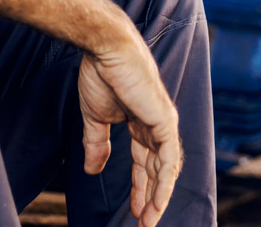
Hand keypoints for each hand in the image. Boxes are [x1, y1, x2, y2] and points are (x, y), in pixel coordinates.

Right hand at [76, 42, 182, 225]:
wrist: (105, 50)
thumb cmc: (101, 75)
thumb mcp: (95, 118)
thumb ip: (97, 144)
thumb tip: (92, 170)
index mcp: (140, 122)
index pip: (144, 161)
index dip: (140, 187)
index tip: (134, 210)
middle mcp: (156, 125)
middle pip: (156, 169)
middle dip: (150, 197)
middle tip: (143, 223)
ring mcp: (163, 123)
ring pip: (165, 168)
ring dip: (158, 196)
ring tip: (149, 220)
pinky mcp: (165, 121)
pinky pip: (168, 158)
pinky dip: (163, 181)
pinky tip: (156, 200)